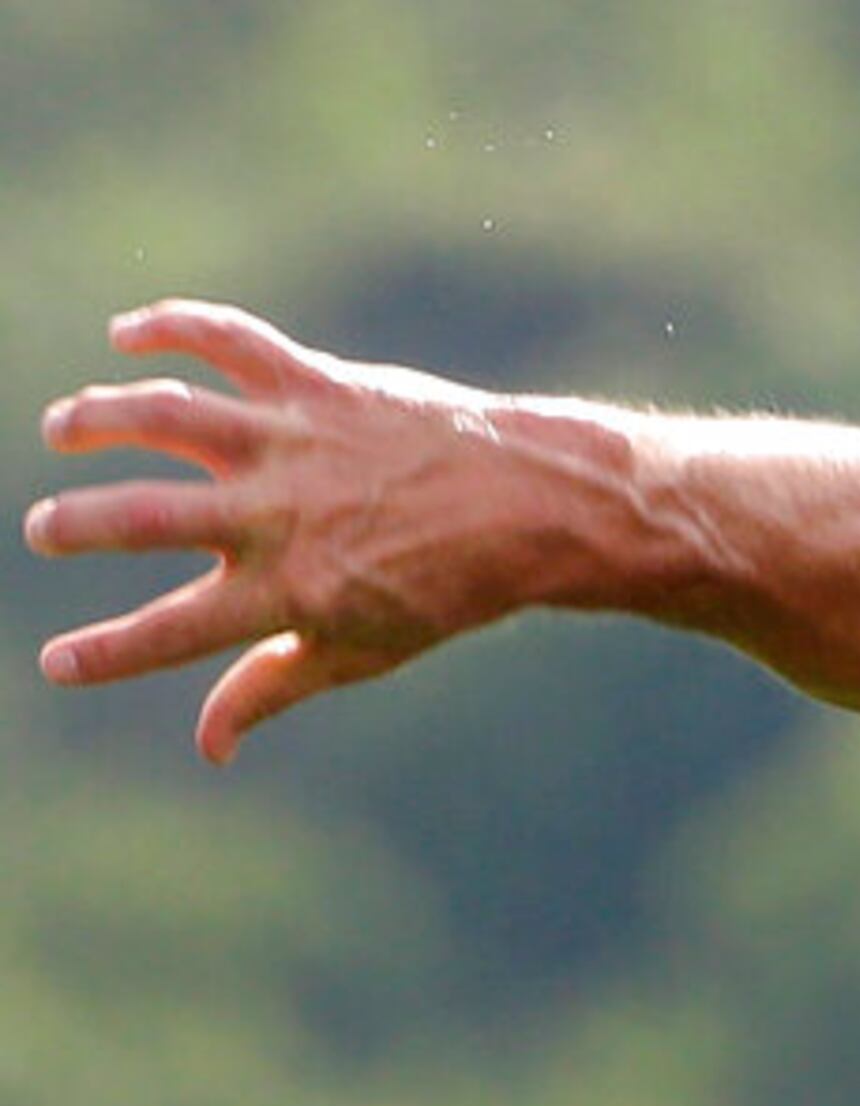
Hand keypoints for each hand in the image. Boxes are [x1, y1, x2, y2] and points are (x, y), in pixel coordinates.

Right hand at [28, 299, 557, 760]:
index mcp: (290, 591)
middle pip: (145, 517)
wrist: (533, 508)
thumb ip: (273, 686)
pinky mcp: (317, 385)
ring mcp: (295, 442)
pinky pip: (228, 340)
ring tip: (64, 429)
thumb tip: (208, 747)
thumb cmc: (447, 587)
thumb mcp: (363, 650)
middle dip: (77, 523)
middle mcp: (281, 514)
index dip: (106, 653)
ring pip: (166, 415)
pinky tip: (128, 336)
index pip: (175, 632)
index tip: (54, 665)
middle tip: (43, 529)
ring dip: (99, 417)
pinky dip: (170, 326)